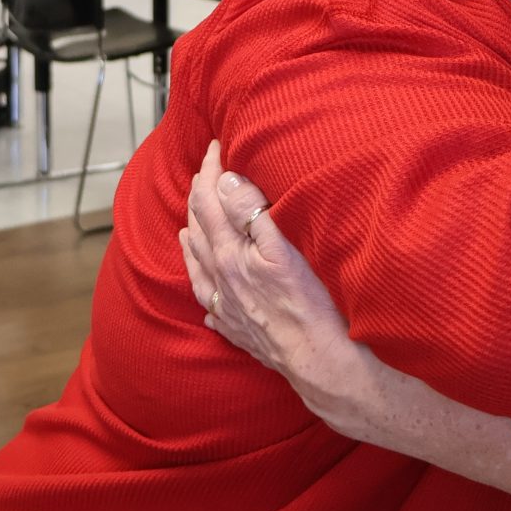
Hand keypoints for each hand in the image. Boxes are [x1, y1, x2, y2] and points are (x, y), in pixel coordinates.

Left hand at [179, 141, 403, 445]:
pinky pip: (209, 305)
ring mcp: (227, 309)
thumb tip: (224, 181)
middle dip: (199, 197)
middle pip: (199, 231)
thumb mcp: (284, 249)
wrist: (322, 363)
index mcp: (230, 256)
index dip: (210, 171)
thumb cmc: (312, 305)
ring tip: (188, 226)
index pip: (210, 202)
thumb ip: (251, 212)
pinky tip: (207, 290)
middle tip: (205, 174)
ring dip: (192, 240)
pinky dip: (203, 287)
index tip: (215, 146)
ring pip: (197, 268)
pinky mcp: (239, 332)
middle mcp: (220, 282)